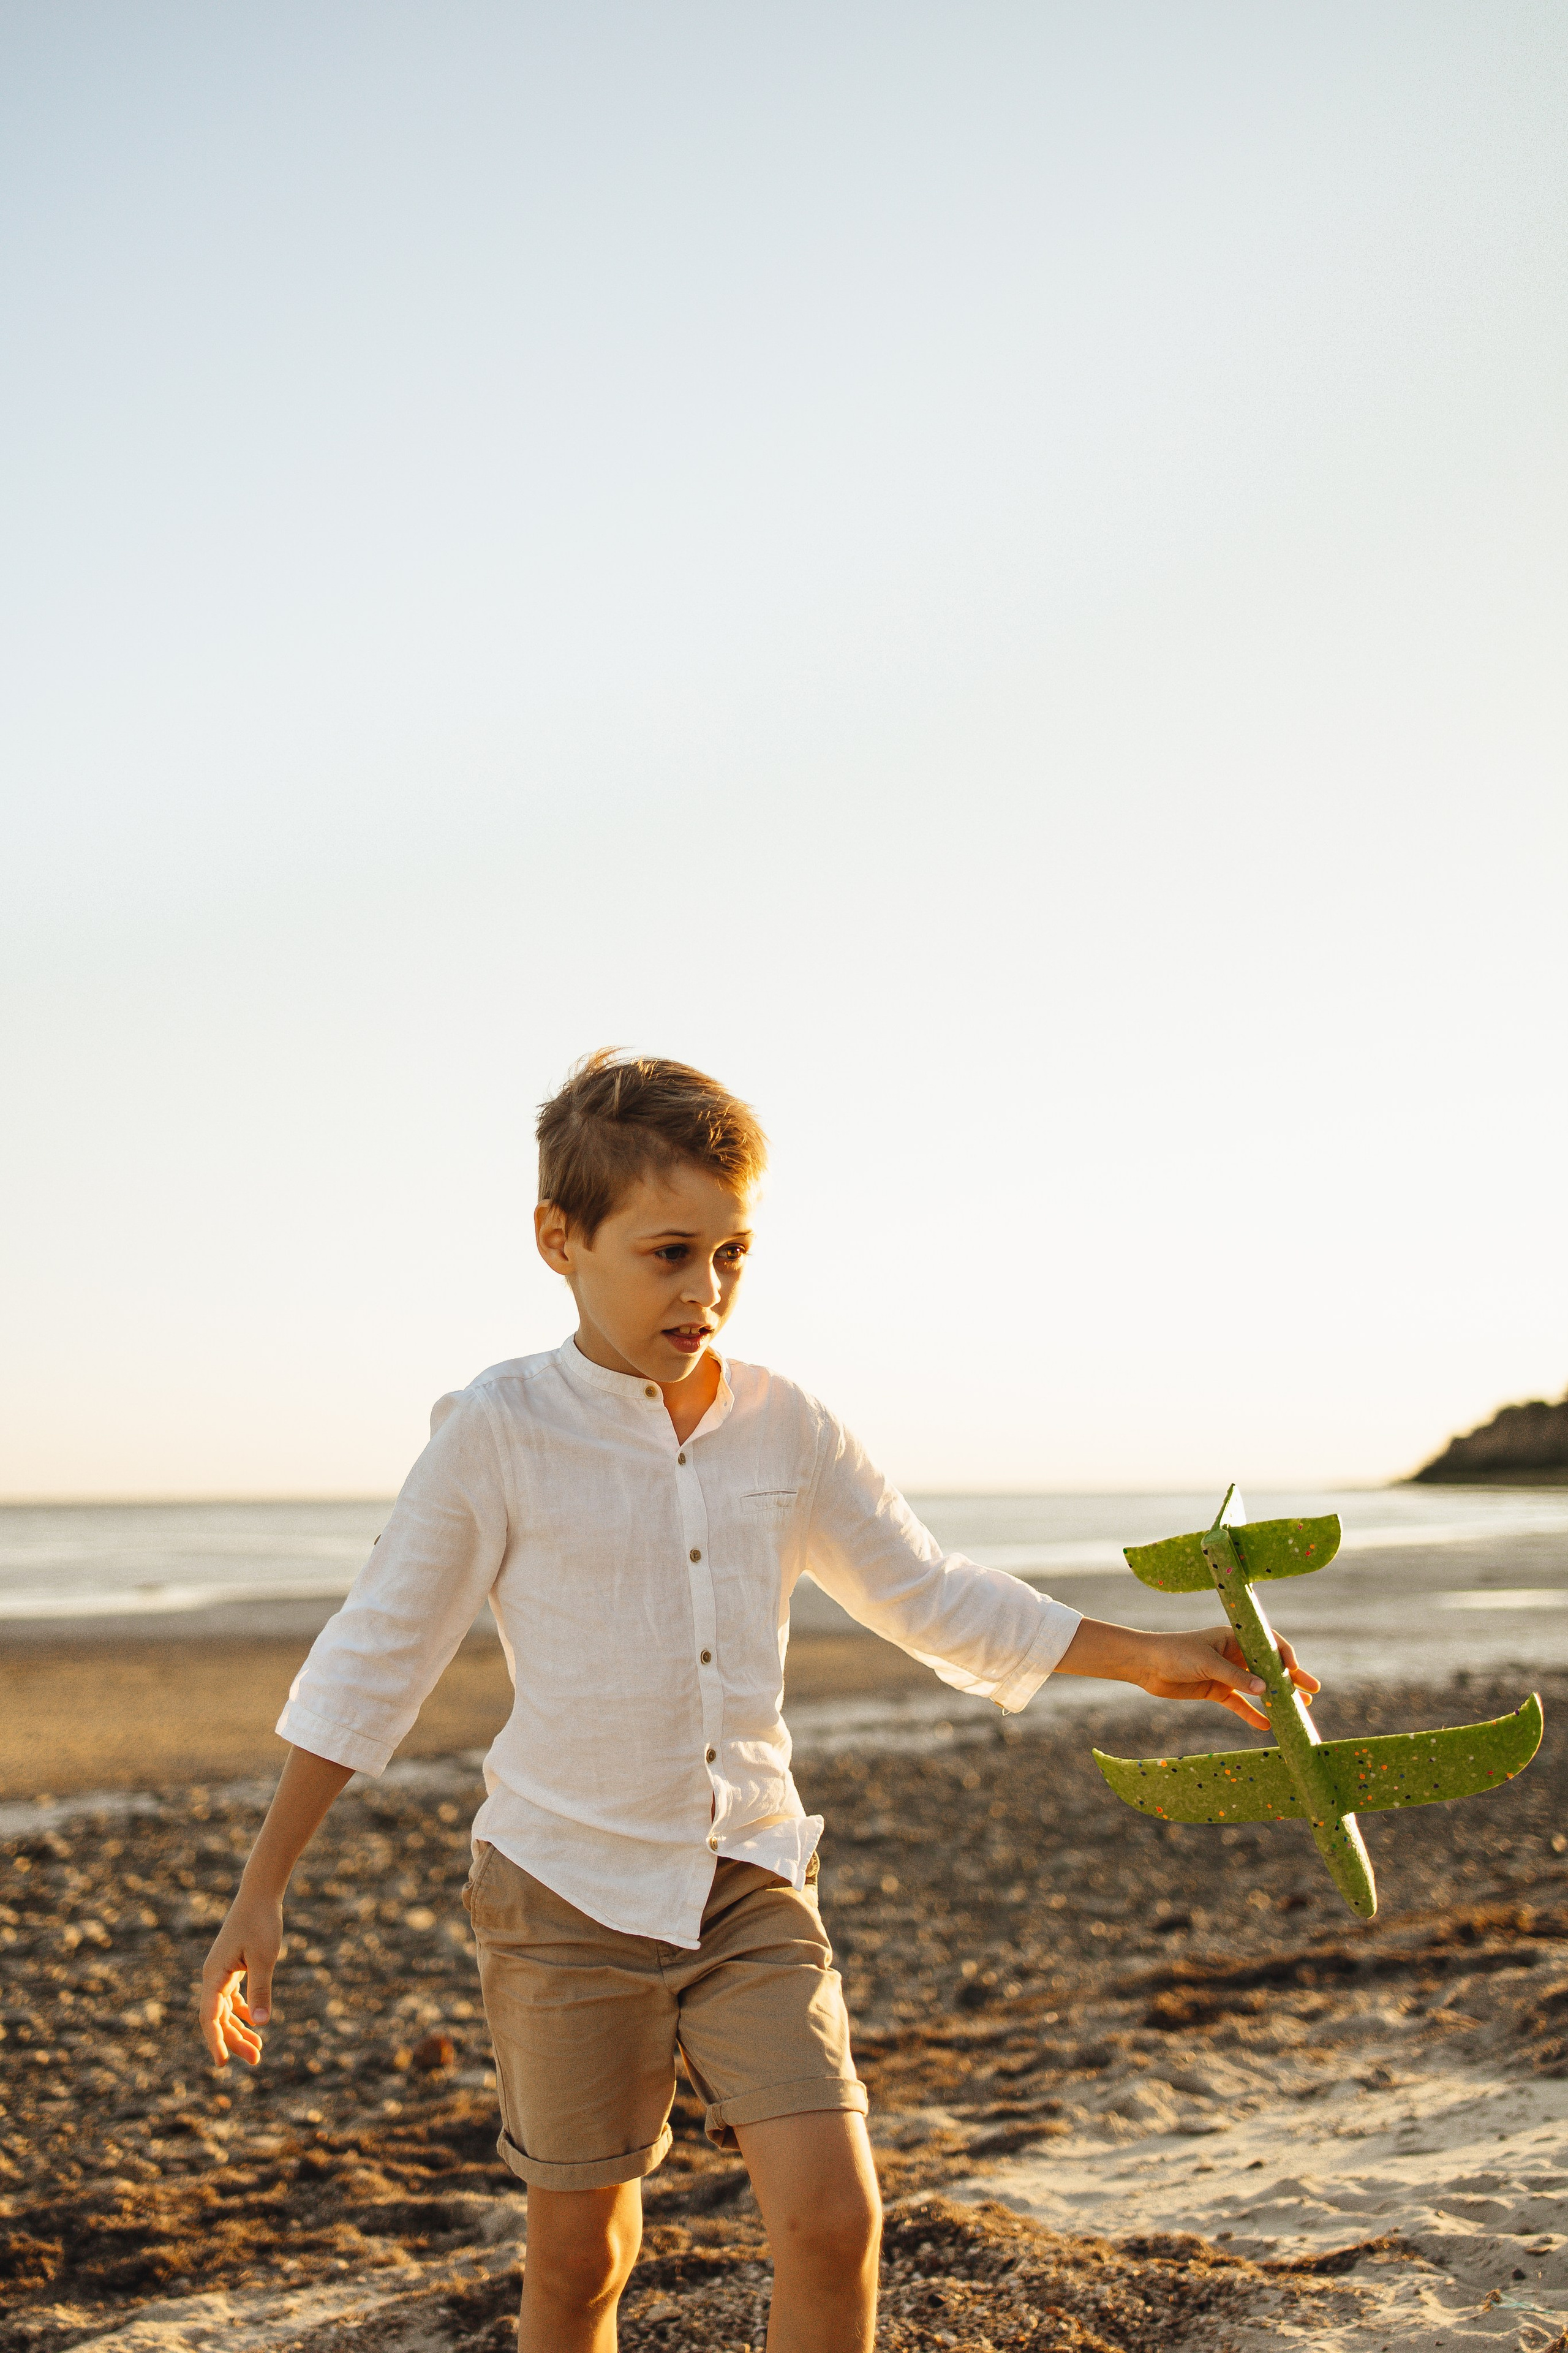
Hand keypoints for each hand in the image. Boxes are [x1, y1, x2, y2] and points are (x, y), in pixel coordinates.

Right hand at [199, 1886, 282, 2067]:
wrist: (260, 1895)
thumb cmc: (261, 1923)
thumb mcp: (264, 1958)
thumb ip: (261, 1990)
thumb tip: (261, 2024)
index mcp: (214, 1975)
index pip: (210, 2017)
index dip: (215, 2041)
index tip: (223, 2063)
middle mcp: (213, 1976)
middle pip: (218, 2018)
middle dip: (234, 2040)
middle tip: (256, 2059)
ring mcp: (221, 1972)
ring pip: (226, 2011)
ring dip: (239, 2030)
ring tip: (257, 2051)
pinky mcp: (232, 1967)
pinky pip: (232, 1998)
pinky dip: (242, 2013)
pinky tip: (254, 2024)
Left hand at [1133, 1626, 1319, 1729]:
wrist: (1146, 1665)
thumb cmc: (1175, 1653)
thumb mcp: (1207, 1663)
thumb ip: (1235, 1677)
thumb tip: (1266, 1690)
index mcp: (1233, 1637)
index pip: (1267, 1643)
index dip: (1285, 1656)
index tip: (1296, 1671)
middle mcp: (1233, 1653)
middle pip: (1267, 1666)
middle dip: (1291, 1678)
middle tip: (1313, 1690)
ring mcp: (1226, 1673)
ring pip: (1257, 1686)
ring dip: (1276, 1697)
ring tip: (1299, 1709)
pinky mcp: (1216, 1690)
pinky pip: (1239, 1704)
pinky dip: (1252, 1714)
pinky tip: (1267, 1725)